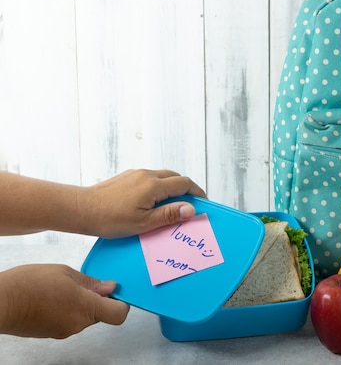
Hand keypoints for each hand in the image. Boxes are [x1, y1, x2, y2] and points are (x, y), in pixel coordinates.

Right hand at [0, 264, 128, 338]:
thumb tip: (109, 287)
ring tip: (62, 288)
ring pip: (84, 316)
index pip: (118, 314)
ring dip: (80, 303)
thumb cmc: (29, 285)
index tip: (116, 291)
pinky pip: (69, 320)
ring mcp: (64, 331)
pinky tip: (53, 297)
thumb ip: (90, 282)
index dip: (121, 303)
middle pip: (100, 314)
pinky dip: (67, 309)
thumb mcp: (65, 273)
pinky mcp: (52, 333)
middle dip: (97, 299)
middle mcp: (78, 324)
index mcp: (86, 308)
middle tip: (82, 283)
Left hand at [81, 169, 206, 237]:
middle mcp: (147, 175)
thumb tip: (191, 209)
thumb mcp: (143, 223)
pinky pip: (149, 178)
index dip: (197, 192)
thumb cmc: (110, 219)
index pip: (184, 184)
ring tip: (171, 204)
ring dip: (171, 187)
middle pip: (175, 177)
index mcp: (154, 186)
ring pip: (162, 176)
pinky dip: (158, 187)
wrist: (81, 209)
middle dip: (186, 189)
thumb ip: (169, 215)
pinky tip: (151, 201)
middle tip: (189, 204)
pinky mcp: (126, 177)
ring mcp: (135, 174)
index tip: (202, 202)